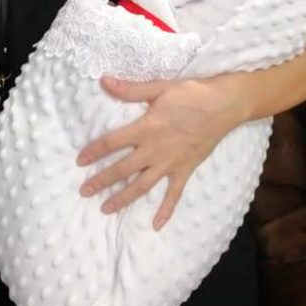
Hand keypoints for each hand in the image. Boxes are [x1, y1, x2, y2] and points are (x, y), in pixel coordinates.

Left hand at [77, 75, 238, 230]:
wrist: (224, 105)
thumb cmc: (191, 93)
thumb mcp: (159, 88)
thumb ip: (130, 89)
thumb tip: (104, 81)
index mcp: (146, 128)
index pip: (112, 142)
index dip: (94, 151)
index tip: (80, 161)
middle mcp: (154, 150)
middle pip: (122, 169)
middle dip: (101, 181)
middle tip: (84, 192)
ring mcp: (170, 163)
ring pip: (142, 185)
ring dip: (123, 198)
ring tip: (105, 208)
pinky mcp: (185, 170)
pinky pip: (174, 194)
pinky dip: (166, 210)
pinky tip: (156, 225)